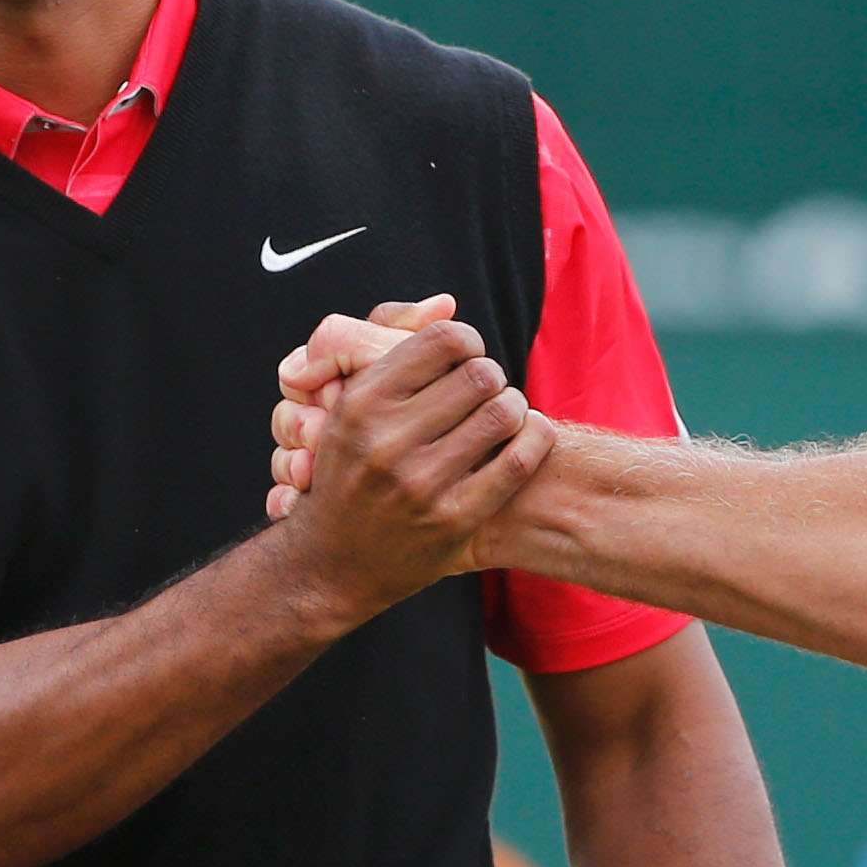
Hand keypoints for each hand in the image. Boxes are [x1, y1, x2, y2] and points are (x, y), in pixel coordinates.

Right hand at [265, 318, 550, 631]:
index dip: (467, 342)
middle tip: (487, 391)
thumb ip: (387, 345)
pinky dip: (535, 439)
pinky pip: (518, 461)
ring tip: (505, 415)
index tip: (466, 358)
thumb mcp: (348, 404)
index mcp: (359, 403)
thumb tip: (447, 304)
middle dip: (491, 378)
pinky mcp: (453, 520)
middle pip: (480, 374)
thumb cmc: (348, 469)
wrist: (331, 562)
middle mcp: (386, 442)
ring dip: (515, 408)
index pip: (444, 340)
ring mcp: (420, 484)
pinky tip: (529, 436)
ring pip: (503, 413)